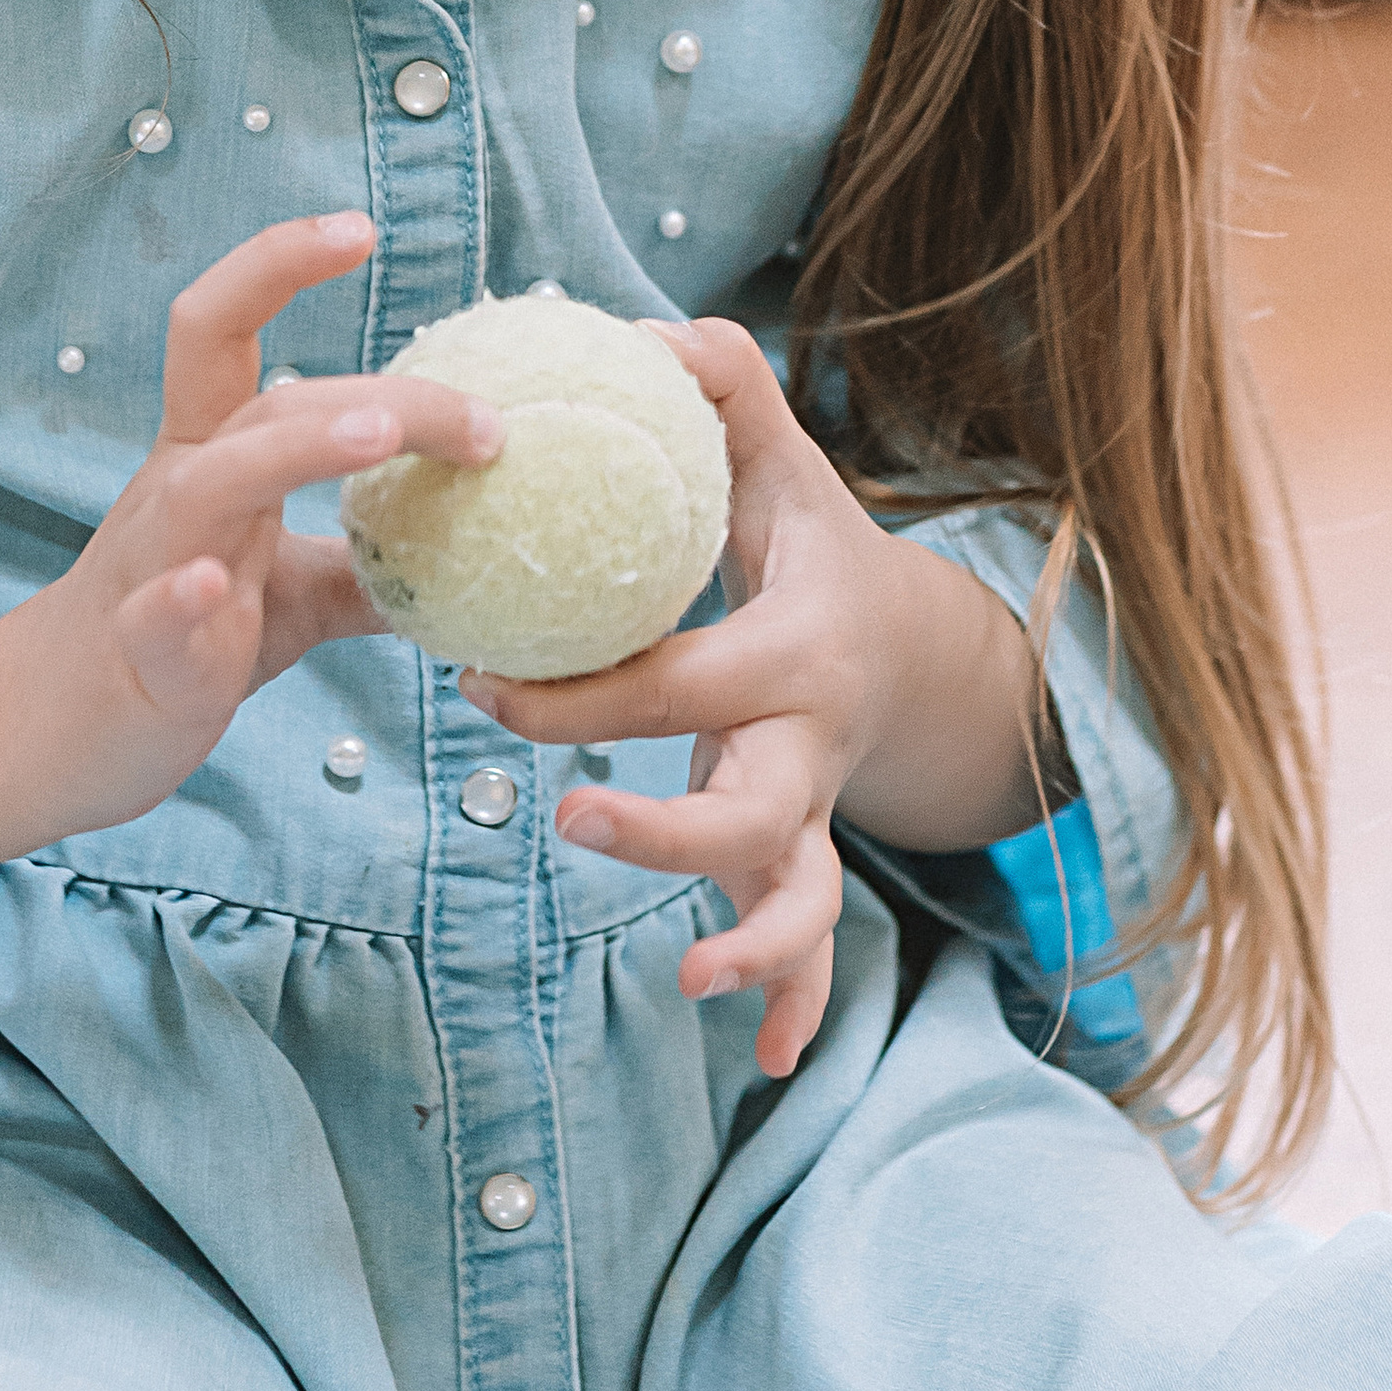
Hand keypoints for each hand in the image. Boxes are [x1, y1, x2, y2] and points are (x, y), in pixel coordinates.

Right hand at [15, 210, 502, 836]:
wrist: (41, 737)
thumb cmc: (173, 646)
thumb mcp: (288, 595)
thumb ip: (371, 565)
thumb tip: (487, 543)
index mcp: (206, 460)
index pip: (225, 329)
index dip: (279, 263)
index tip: (359, 227)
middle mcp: (176, 494)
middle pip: (262, 406)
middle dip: (379, 398)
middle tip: (486, 424)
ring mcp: (151, 569)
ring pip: (210, 485)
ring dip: (297, 449)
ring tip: (377, 433)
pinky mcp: (139, 657)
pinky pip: (155, 615)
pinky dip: (182, 598)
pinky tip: (212, 589)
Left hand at [460, 318, 1039, 1077]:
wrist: (906, 642)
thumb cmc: (806, 541)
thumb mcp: (778, 461)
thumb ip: (723, 387)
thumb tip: (650, 326)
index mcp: (793, 646)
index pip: (681, 675)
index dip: (582, 687)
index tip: (486, 684)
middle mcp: (811, 741)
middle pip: (756, 805)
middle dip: (668, 829)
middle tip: (570, 820)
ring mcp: (816, 809)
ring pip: (802, 891)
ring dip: (757, 944)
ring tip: (696, 985)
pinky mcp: (805, 853)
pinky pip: (808, 938)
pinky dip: (792, 1002)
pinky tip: (761, 1063)